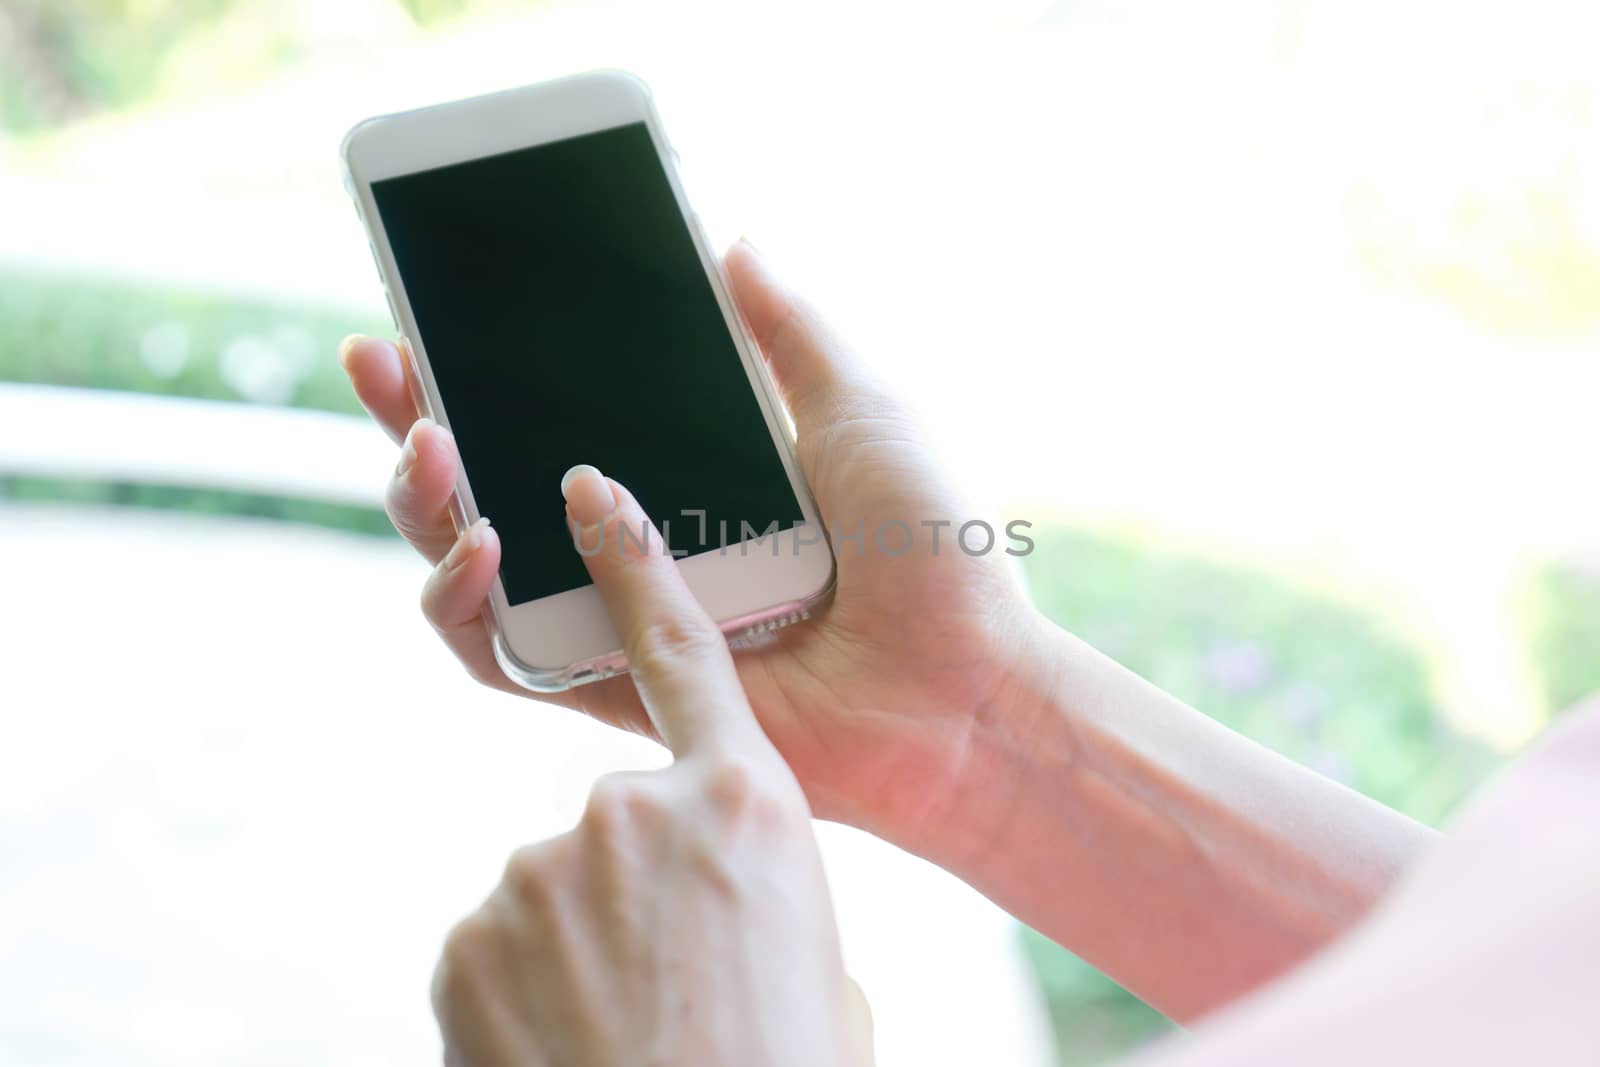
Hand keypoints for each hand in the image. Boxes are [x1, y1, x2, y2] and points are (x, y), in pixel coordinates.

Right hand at [340, 241, 1043, 856]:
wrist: (961, 687)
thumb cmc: (931, 552)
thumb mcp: (861, 409)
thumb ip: (788, 334)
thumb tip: (731, 241)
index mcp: (684, 471)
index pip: (555, 407)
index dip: (483, 363)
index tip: (430, 305)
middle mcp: (636, 541)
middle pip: (490, 478)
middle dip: (416, 418)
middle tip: (383, 359)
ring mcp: (617, 615)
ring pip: (470, 564)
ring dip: (422, 503)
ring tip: (429, 444)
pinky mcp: (610, 688)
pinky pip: (499, 655)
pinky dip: (463, 602)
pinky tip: (480, 540)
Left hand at [431, 467, 866, 1066]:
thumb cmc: (785, 1064)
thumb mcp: (819, 960)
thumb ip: (762, 885)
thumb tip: (729, 893)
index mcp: (745, 802)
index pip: (683, 650)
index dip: (635, 564)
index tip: (586, 489)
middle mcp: (632, 810)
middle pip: (618, 818)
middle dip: (637, 886)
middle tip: (675, 972)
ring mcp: (539, 868)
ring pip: (554, 891)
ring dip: (583, 949)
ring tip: (632, 1024)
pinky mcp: (469, 936)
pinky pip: (499, 945)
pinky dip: (528, 990)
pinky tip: (572, 1042)